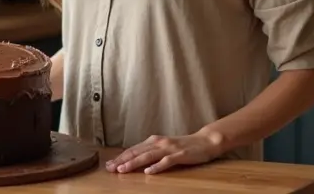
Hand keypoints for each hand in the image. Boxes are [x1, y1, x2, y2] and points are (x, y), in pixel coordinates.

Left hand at [105, 131, 223, 174]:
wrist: (205, 141)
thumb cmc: (183, 146)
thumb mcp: (164, 147)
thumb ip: (150, 152)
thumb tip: (134, 159)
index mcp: (153, 141)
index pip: (133, 149)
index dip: (120, 157)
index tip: (108, 165)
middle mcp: (159, 142)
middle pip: (137, 152)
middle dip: (122, 160)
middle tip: (109, 168)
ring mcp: (169, 148)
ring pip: (148, 156)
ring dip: (134, 163)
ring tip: (122, 170)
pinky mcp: (180, 154)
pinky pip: (166, 161)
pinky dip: (156, 167)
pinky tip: (148, 172)